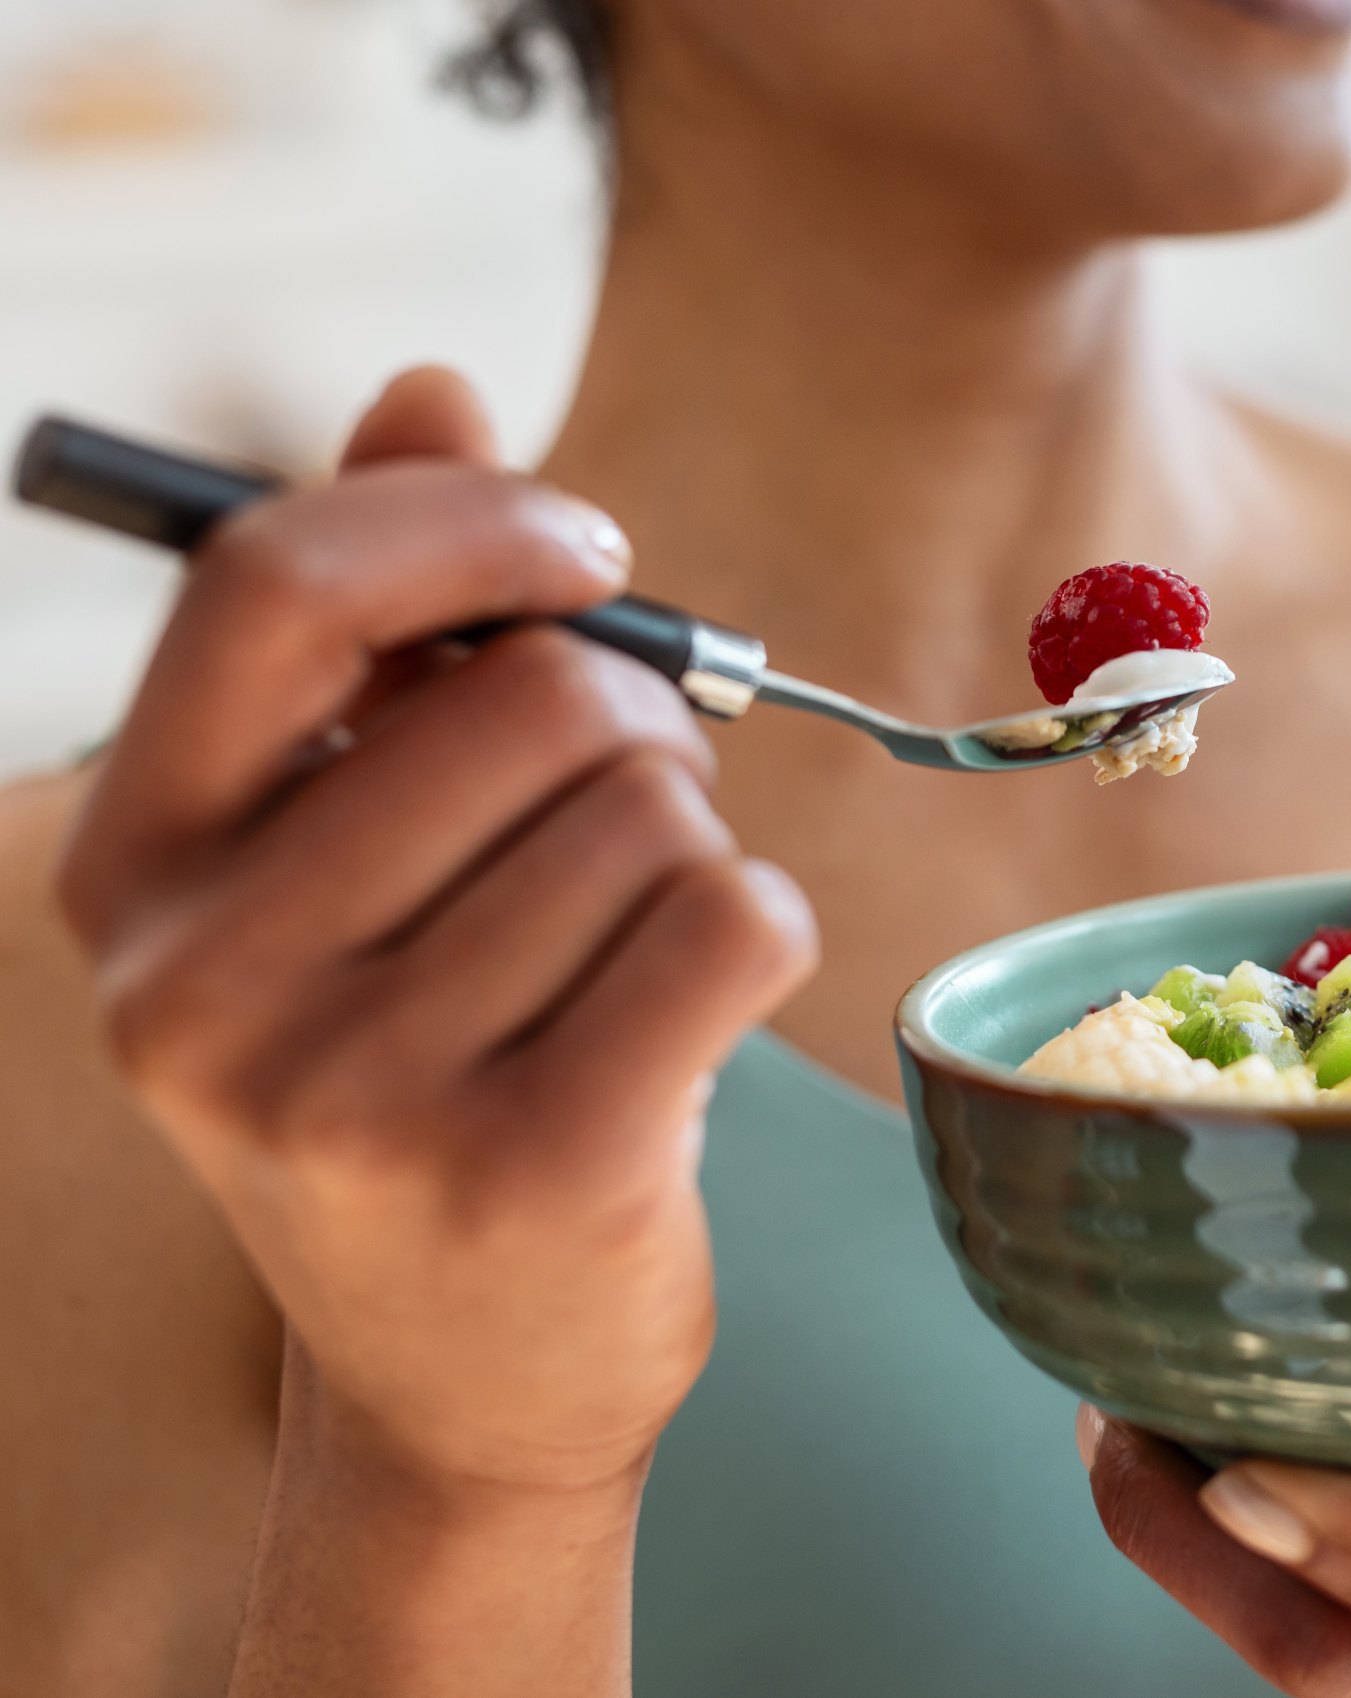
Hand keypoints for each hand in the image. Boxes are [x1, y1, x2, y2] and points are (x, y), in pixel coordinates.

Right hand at [56, 369, 816, 1496]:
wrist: (466, 1384)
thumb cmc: (425, 1068)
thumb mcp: (350, 859)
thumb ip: (379, 625)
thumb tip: (436, 387)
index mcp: (136, 871)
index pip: (277, 588)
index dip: (464, 522)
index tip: (582, 548)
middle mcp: (207, 983)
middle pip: (532, 698)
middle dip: (633, 729)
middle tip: (623, 824)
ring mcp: (359, 1094)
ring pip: (652, 813)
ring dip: (688, 852)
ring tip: (621, 955)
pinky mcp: (534, 1168)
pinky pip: (736, 918)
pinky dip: (762, 933)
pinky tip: (693, 1012)